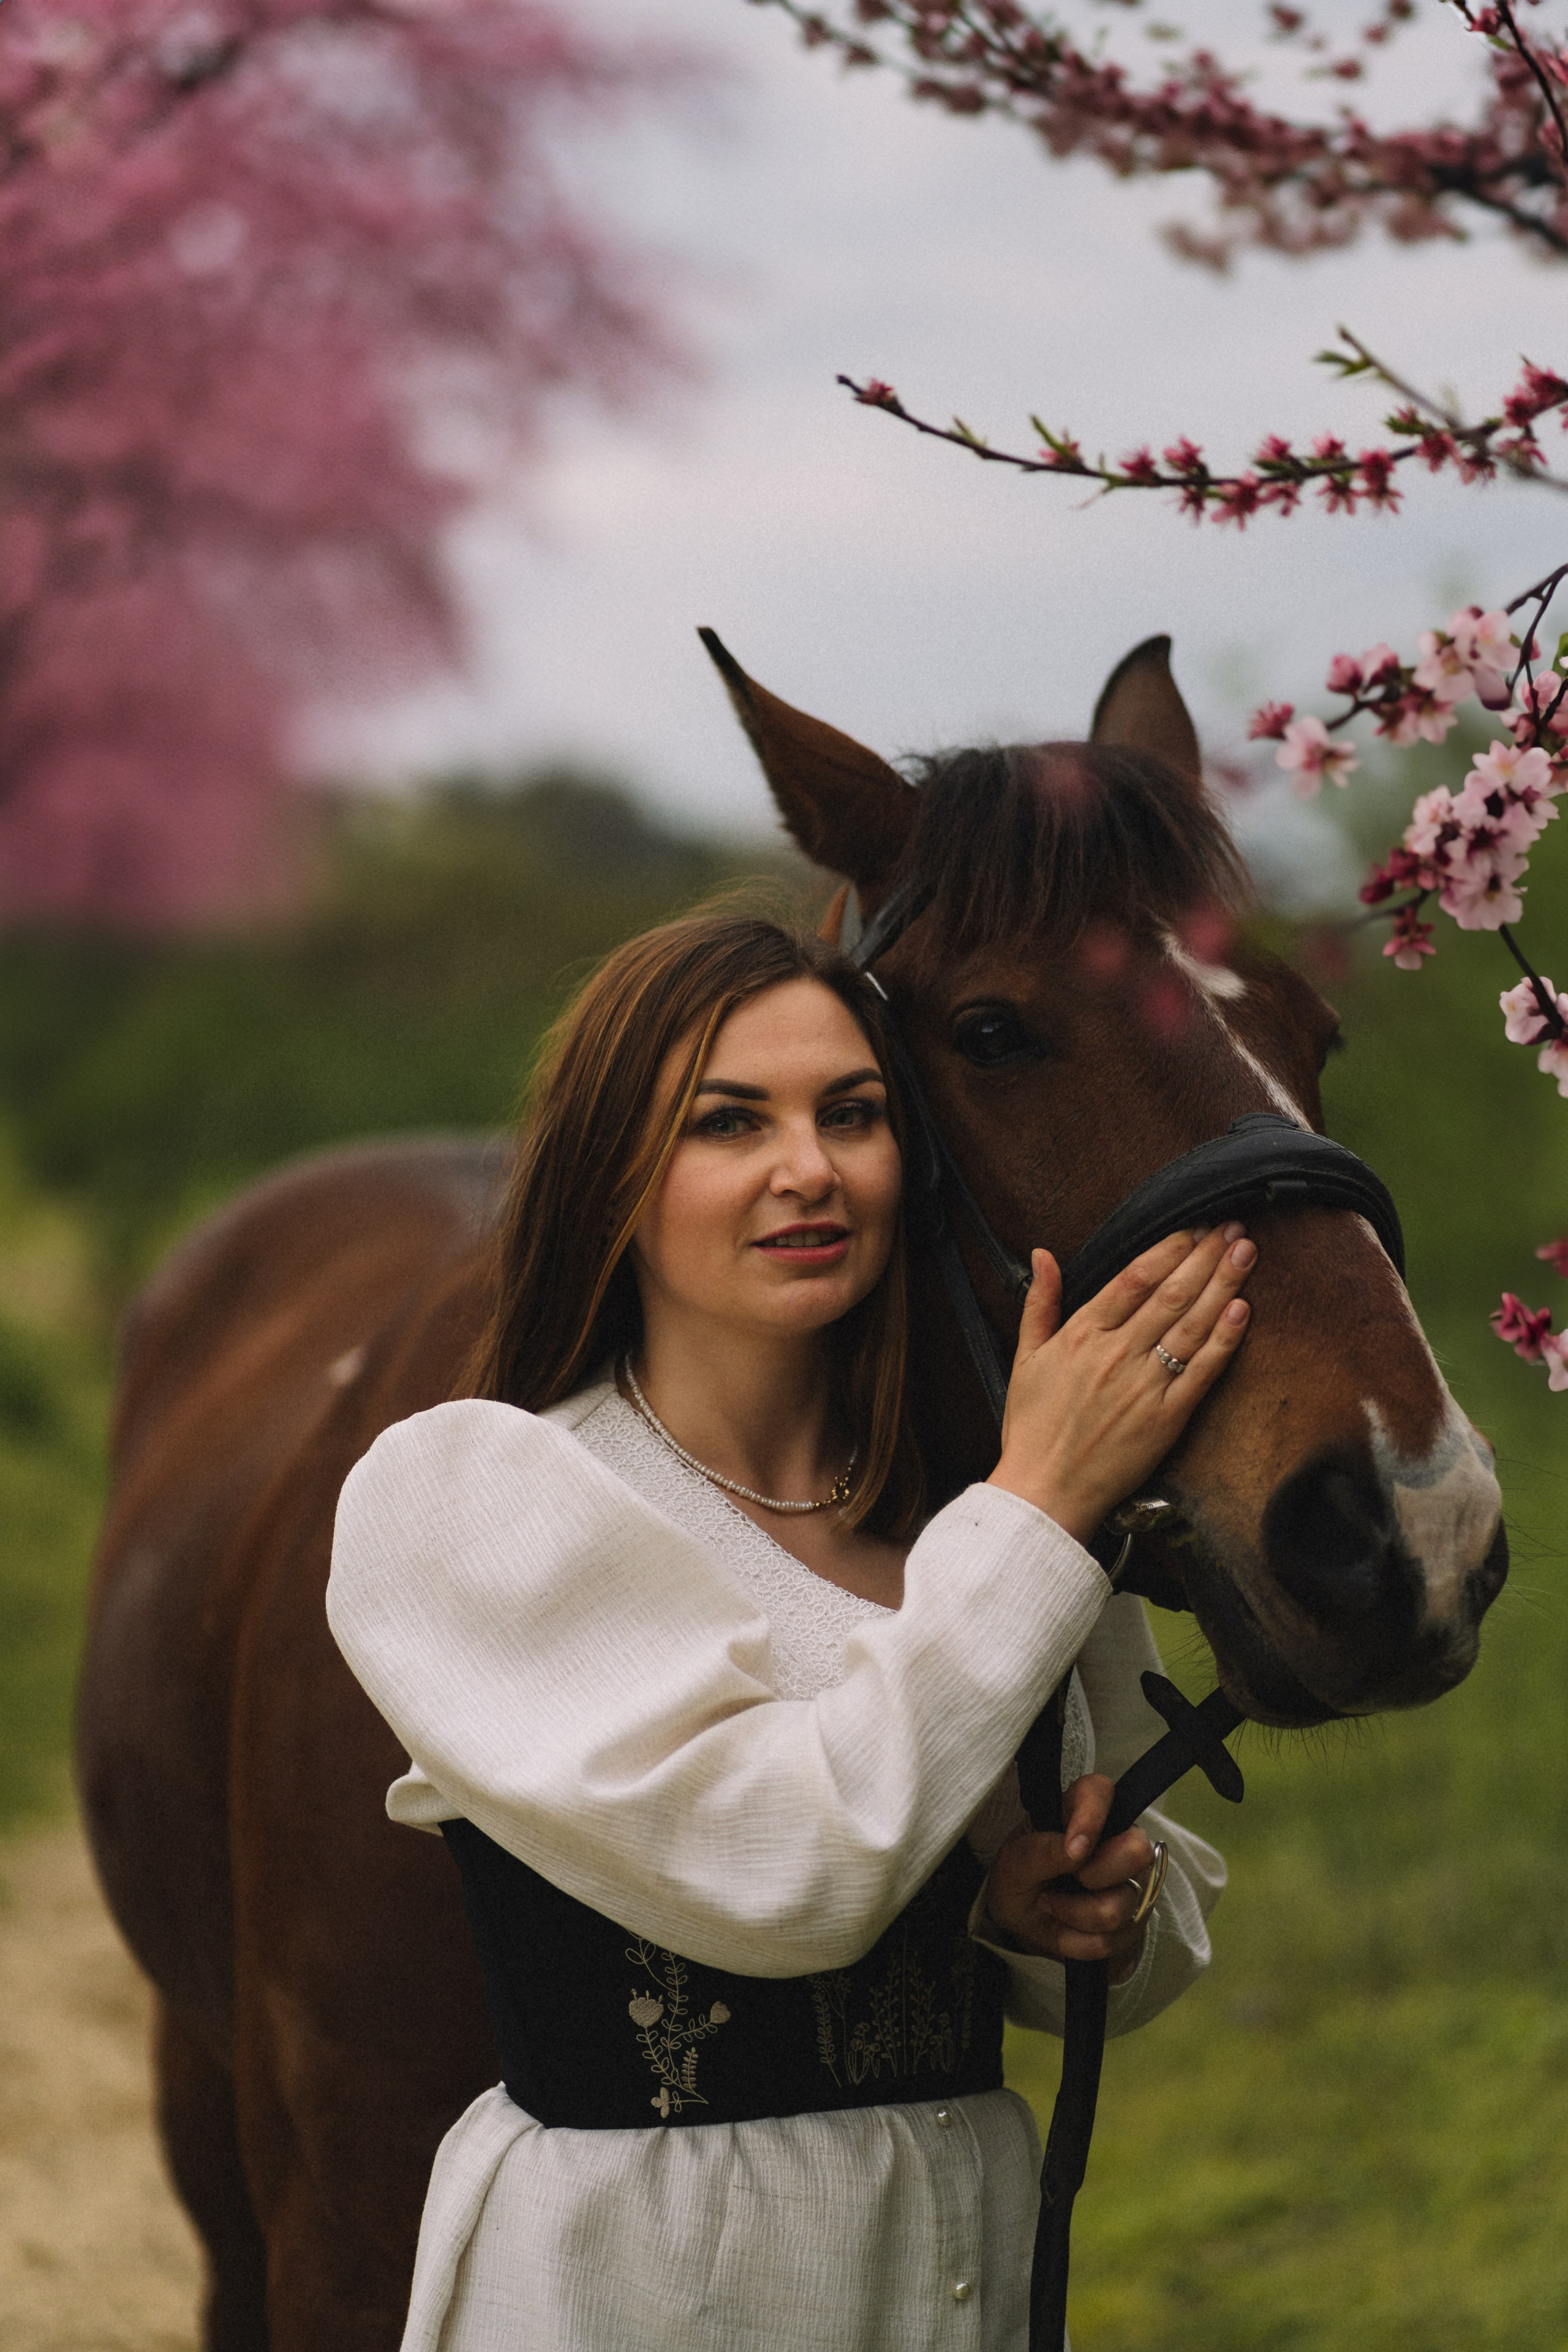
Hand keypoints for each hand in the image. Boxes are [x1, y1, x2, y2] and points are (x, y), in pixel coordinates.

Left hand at [983, 1774, 1155, 1983]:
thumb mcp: (1013, 1866)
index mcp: (1078, 1811)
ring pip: (1123, 1904)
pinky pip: (1114, 1940)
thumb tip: (1077, 1849)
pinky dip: (1079, 1943)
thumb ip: (1041, 1851)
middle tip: (1066, 1879)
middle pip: (1137, 1850)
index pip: (1099, 1791)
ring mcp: (1131, 1881)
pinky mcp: (1134, 1920)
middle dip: (1095, 1876)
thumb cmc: (1019, 1881)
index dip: (1092, 1815)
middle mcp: (1117, 1840)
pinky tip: (1065, 1930)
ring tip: (1053, 1906)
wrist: (1025, 1927)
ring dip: (1076, 1916)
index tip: (1075, 1849)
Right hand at [988, 1224, 1255, 1541]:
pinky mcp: (1166, 1419)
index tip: (1194, 1227)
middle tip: (1233, 1227)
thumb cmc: (1033, 1428)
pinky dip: (1224, 1340)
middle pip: (1171, 1293)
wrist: (1044, 1491)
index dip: (1169, 1248)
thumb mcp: (1025, 1358)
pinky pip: (1201, 1372)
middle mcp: (1116, 1354)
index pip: (1134, 1277)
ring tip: (1245, 1252)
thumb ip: (1039, 1303)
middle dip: (1206, 1255)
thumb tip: (1044, 1254)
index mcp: (1082, 1335)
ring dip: (1223, 1284)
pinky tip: (1243, 1310)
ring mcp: (1143, 1386)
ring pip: (1191, 1324)